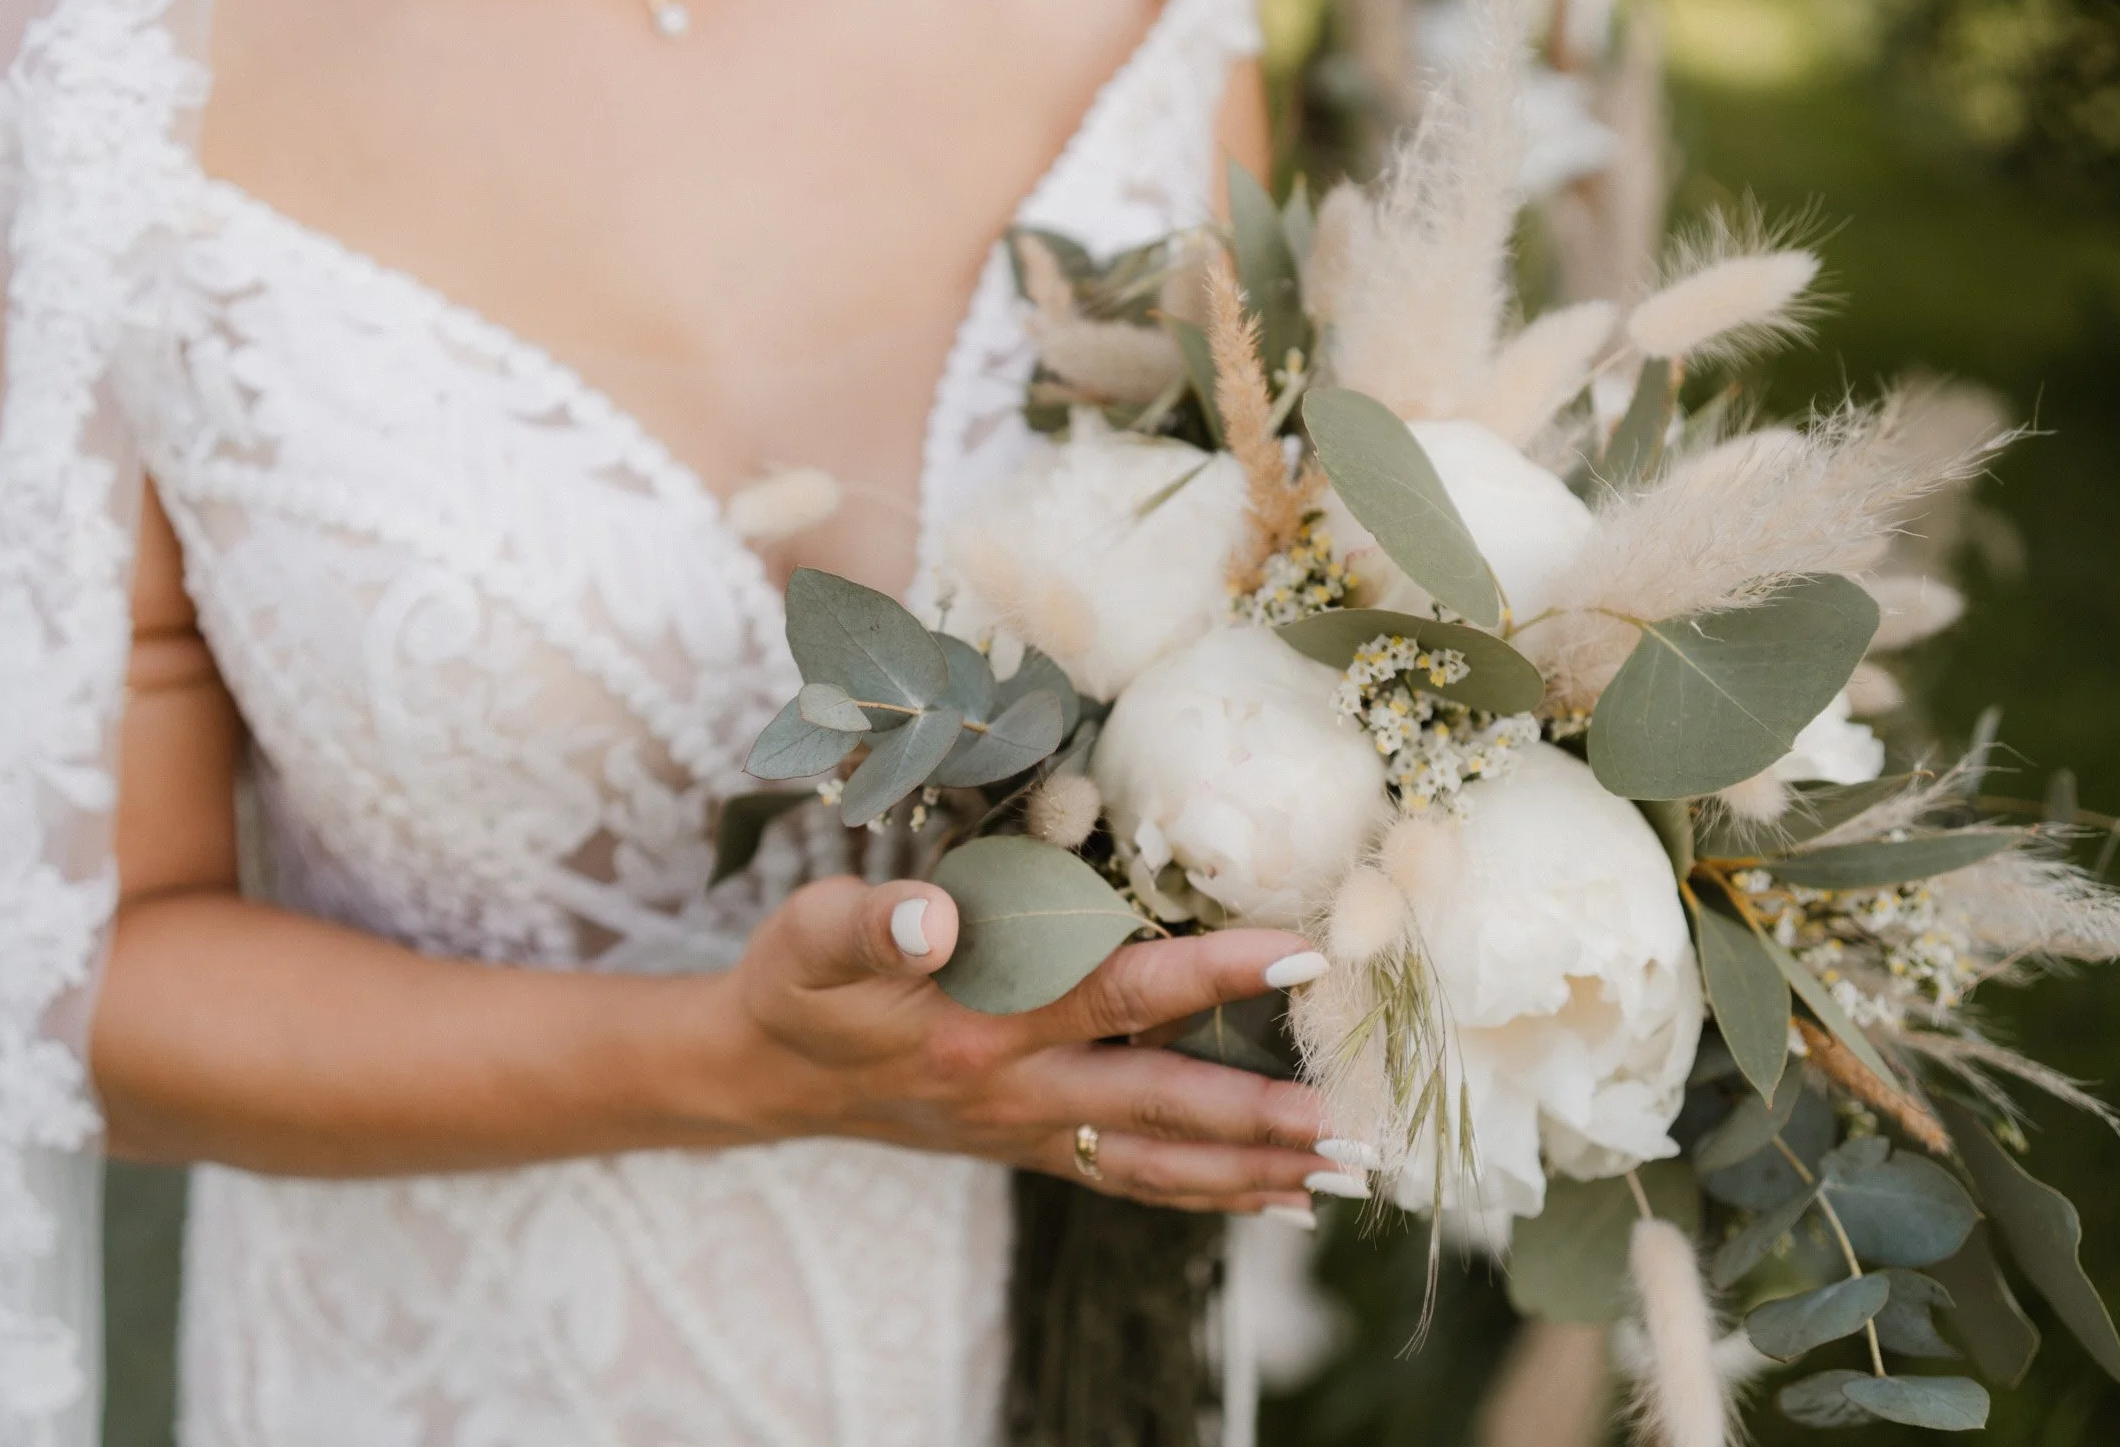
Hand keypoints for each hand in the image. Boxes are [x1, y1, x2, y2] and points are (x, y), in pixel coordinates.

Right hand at [717, 875, 1339, 1213]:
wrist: (759, 1073)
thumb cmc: (796, 986)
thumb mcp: (813, 934)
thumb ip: (873, 923)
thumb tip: (933, 917)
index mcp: (980, 1028)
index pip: (1116, 995)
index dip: (1208, 976)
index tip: (1297, 955)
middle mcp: (1018, 1091)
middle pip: (1162, 1107)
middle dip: (1263, 1119)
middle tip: (1360, 1131)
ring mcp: (1028, 1130)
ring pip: (1157, 1162)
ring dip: (1253, 1172)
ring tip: (1347, 1181)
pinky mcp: (1030, 1146)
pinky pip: (1131, 1179)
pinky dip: (1205, 1193)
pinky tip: (1271, 1201)